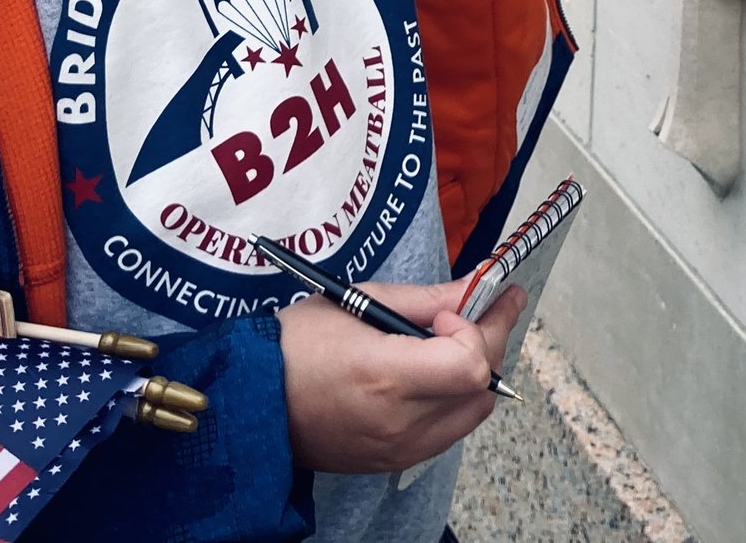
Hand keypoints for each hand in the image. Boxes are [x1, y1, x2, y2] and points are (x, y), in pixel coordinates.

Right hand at [279, 280, 526, 473]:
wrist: (253, 403)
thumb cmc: (296, 345)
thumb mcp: (358, 302)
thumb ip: (425, 299)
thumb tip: (476, 284)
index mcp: (386, 377)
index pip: (470, 365)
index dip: (476, 330)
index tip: (455, 308)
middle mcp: (399, 422)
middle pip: (482, 388)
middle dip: (492, 340)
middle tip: (489, 306)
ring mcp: (399, 449)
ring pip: (473, 413)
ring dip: (479, 372)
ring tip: (462, 337)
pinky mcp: (394, 461)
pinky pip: (448, 431)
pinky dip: (456, 399)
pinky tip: (439, 371)